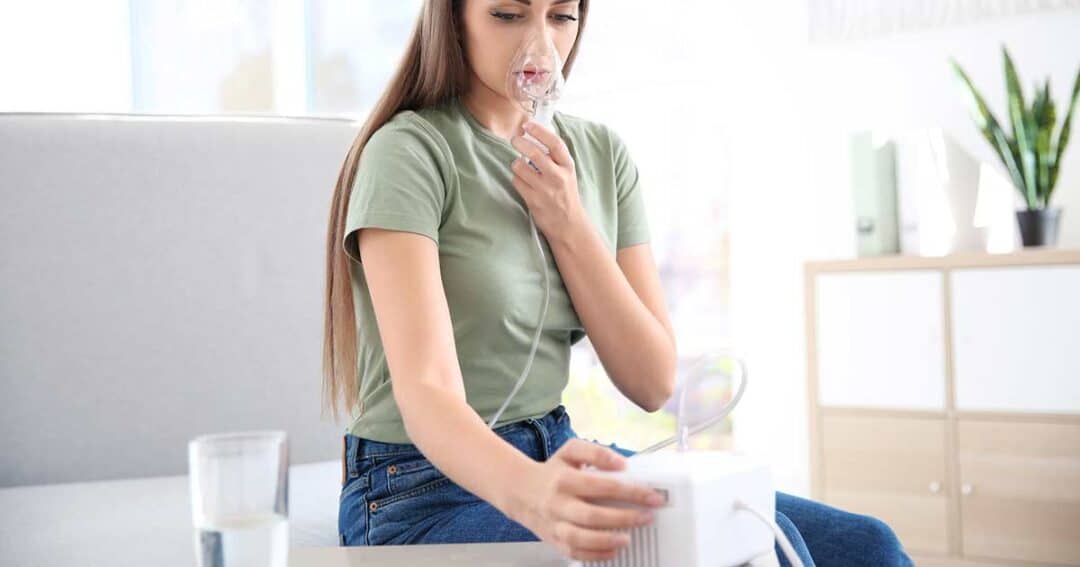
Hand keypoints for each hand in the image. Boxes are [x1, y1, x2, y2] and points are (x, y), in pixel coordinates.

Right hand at [508, 438, 664, 561]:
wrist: (520, 491)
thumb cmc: (553, 472)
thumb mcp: (570, 451)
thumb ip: (596, 452)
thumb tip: (621, 464)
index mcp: (565, 479)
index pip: (602, 486)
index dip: (631, 492)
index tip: (652, 496)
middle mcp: (558, 504)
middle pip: (592, 515)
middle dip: (624, 518)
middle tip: (647, 517)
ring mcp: (555, 525)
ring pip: (580, 538)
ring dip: (607, 541)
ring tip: (629, 538)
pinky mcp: (554, 540)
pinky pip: (574, 553)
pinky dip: (594, 555)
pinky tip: (613, 550)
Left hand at [509, 120, 586, 239]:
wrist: (568, 224)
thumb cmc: (566, 195)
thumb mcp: (568, 173)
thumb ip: (555, 157)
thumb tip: (535, 135)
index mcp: (568, 167)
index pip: (554, 143)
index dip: (539, 131)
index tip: (527, 125)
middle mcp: (558, 177)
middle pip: (534, 152)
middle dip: (520, 142)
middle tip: (515, 139)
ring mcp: (545, 189)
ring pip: (520, 166)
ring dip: (516, 163)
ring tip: (520, 166)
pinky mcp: (533, 200)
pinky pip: (516, 181)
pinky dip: (516, 179)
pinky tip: (522, 181)